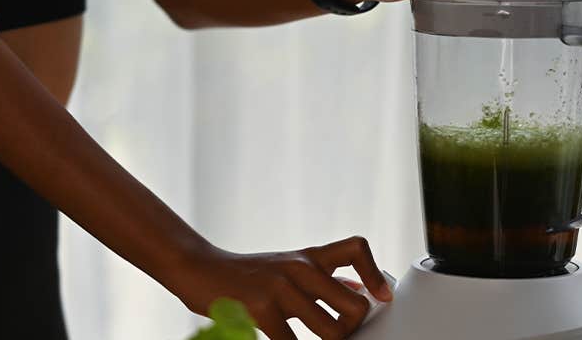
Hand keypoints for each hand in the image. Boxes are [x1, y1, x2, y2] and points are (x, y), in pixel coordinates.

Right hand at [168, 236, 392, 339]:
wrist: (200, 268)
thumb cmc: (247, 273)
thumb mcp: (288, 266)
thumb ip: (323, 277)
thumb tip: (362, 292)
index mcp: (309, 257)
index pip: (356, 249)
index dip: (375, 275)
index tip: (381, 297)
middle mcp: (301, 268)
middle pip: (355, 306)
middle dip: (352, 330)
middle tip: (340, 336)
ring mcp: (282, 288)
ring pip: (331, 332)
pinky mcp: (262, 309)